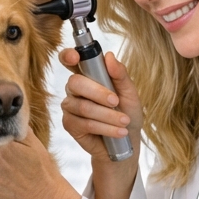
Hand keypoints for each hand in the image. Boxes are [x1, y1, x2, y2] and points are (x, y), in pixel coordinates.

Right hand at [59, 49, 141, 198]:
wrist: (127, 142)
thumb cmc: (127, 113)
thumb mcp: (130, 93)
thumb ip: (120, 75)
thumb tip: (109, 56)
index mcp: (88, 74)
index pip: (70, 60)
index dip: (68, 55)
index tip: (75, 57)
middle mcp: (75, 89)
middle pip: (75, 82)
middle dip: (98, 92)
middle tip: (116, 101)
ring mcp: (70, 106)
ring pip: (83, 106)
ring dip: (107, 115)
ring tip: (124, 122)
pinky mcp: (70, 124)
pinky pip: (84, 123)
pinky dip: (104, 127)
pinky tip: (119, 132)